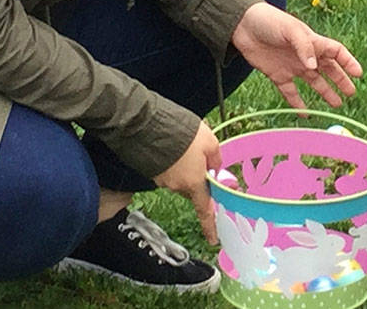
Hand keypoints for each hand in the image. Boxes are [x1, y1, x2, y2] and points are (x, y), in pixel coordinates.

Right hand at [153, 120, 220, 242]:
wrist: (150, 125)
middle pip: (193, 190)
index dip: (210, 226)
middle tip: (202, 159)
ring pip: (180, 179)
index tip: (213, 239)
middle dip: (198, 179)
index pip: (205, 209)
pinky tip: (173, 148)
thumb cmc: (183, 134)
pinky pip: (168, 171)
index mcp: (195, 182)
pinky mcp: (152, 170)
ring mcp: (163, 179)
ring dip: (185, 168)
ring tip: (185, 147)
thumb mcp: (210, 142)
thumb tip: (215, 168)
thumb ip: (216, 158)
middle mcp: (178, 186)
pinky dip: (172, 162)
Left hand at [231, 2, 362, 108]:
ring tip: (336, 105)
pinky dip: (298, 103)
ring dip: (325, 92)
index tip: (358, 74)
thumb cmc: (269, 21)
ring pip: (313, 82)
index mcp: (312, 41)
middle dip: (341, 80)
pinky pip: (290, 92)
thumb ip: (304, 47)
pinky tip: (305, 113)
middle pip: (328, 69)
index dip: (348, 62)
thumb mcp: (290, 30)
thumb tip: (315, 66)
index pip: (336, 52)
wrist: (241, 25)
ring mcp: (292, 66)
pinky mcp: (277, 75)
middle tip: (351, 93)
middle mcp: (305, 55)